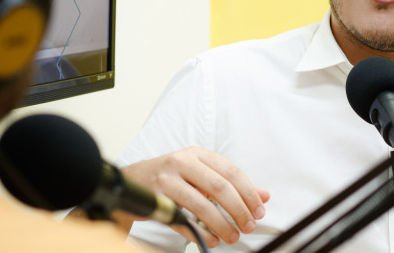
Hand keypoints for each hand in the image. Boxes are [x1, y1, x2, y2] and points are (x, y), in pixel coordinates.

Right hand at [121, 147, 269, 248]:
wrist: (129, 181)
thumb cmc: (169, 177)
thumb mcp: (200, 174)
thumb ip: (232, 184)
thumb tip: (264, 196)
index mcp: (197, 154)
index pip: (231, 171)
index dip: (249, 192)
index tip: (259, 210)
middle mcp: (181, 163)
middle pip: (219, 188)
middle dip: (238, 210)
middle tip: (248, 225)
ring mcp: (165, 181)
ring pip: (201, 205)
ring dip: (221, 225)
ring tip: (232, 236)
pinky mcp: (154, 201)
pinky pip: (182, 221)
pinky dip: (199, 233)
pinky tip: (211, 240)